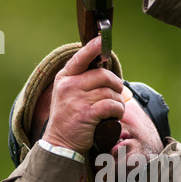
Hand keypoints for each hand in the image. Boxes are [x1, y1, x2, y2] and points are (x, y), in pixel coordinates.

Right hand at [42, 37, 124, 153]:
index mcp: (64, 78)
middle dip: (116, 85)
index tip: (103, 40)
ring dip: (118, 102)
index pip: (81, 57)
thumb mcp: (67, 94)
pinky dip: (118, 111)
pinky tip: (116, 116)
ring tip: (115, 109)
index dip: (94, 47)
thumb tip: (105, 71)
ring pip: (110, 92)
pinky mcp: (86, 114)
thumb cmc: (68, 117)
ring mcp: (77, 100)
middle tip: (118, 93)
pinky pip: (111, 106)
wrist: (60, 142)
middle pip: (103, 75)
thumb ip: (81, 81)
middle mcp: (69, 86)